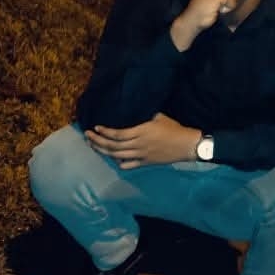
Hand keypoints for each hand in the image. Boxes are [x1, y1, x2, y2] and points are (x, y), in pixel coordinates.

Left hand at [86, 113, 201, 169]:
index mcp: (141, 132)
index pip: (117, 134)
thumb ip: (144, 115)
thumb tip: (132, 109)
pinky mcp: (145, 163)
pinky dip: (118, 162)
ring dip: (103, 151)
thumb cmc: (174, 128)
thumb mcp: (158, 116)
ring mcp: (141, 155)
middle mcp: (138, 145)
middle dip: (98, 141)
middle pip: (113, 145)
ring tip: (94, 146)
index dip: (105, 132)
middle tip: (87, 136)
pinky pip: (128, 165)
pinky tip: (113, 158)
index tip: (95, 127)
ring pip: (117, 156)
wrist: (186, 145)